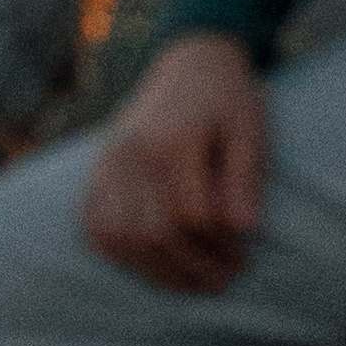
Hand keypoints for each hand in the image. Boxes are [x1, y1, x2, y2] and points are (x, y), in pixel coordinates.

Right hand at [81, 34, 267, 292]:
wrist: (191, 64)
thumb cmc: (228, 100)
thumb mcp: (249, 127)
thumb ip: (247, 175)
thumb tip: (245, 228)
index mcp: (172, 138)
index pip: (192, 214)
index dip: (220, 246)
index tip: (242, 258)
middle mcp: (132, 152)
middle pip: (154, 233)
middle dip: (190, 268)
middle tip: (222, 280)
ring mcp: (108, 163)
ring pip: (121, 237)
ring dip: (156, 271)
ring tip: (190, 281)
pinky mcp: (96, 172)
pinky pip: (96, 226)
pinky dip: (120, 252)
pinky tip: (152, 262)